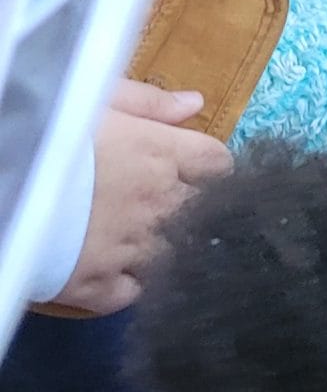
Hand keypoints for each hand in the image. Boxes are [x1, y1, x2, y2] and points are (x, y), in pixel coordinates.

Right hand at [48, 81, 232, 315]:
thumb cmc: (45, 131)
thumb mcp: (95, 99)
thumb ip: (148, 102)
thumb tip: (196, 104)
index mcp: (160, 155)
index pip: (217, 164)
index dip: (207, 167)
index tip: (192, 169)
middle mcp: (158, 205)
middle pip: (202, 211)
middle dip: (188, 208)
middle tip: (159, 204)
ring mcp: (131, 250)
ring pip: (173, 255)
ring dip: (162, 247)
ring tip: (137, 239)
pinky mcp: (96, 285)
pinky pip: (131, 293)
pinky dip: (128, 284)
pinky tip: (114, 273)